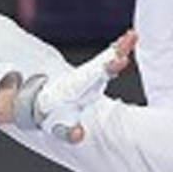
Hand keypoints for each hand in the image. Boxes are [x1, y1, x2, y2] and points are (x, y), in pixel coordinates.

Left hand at [14, 31, 134, 142]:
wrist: (40, 105)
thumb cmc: (50, 115)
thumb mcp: (56, 127)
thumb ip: (67, 132)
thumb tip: (79, 136)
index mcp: (74, 88)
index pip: (92, 76)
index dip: (106, 68)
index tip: (119, 61)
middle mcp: (81, 78)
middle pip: (100, 62)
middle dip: (114, 52)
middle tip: (129, 39)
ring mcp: (87, 75)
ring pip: (103, 59)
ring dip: (118, 48)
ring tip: (132, 35)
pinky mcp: (92, 75)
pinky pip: (105, 61)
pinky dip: (116, 51)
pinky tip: (128, 41)